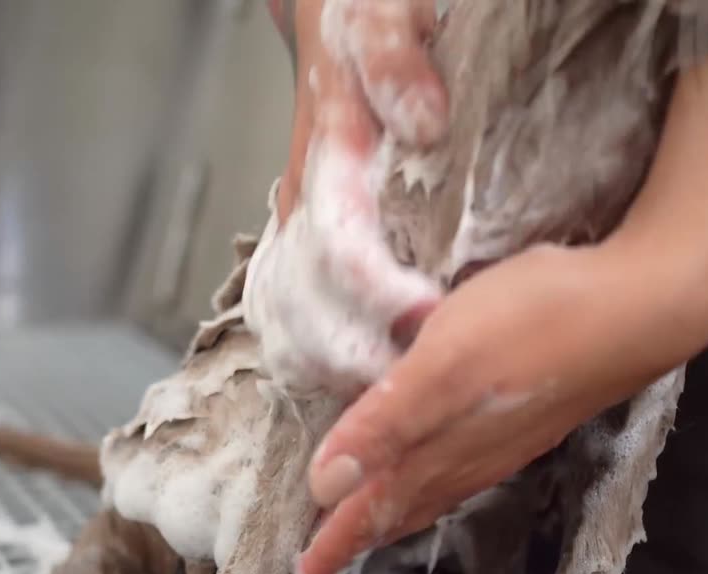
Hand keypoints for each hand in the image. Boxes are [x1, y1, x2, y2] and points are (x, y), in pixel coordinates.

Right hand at [246, 0, 447, 394]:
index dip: (381, 293)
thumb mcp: (388, 15)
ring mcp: (292, 225)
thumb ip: (398, 64)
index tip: (428, 317)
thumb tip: (421, 124)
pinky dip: (302, 356)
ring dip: (323, 369)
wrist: (334, 19)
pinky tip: (337, 380)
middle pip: (301, 307)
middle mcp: (299, 202)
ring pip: (280, 321)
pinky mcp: (296, 239)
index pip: (340, 246)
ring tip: (376, 402)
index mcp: (326, 156)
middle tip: (409, 388)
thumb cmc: (367, 17)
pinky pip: (280, 312)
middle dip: (351, 357)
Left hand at [295, 241, 707, 573]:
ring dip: (393, 511)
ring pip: (433, 492)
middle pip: (401, 509)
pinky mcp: (526, 416)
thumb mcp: (444, 366)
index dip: (333, 544)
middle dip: (358, 537)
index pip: (372, 509)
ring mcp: (502, 440)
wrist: (641, 307)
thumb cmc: (537, 323)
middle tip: (324, 564)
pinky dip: (429, 481)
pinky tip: (434, 465)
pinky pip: (461, 469)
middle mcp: (469, 457)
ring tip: (367, 525)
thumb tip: (325, 488)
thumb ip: (385, 426)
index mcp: (438, 448)